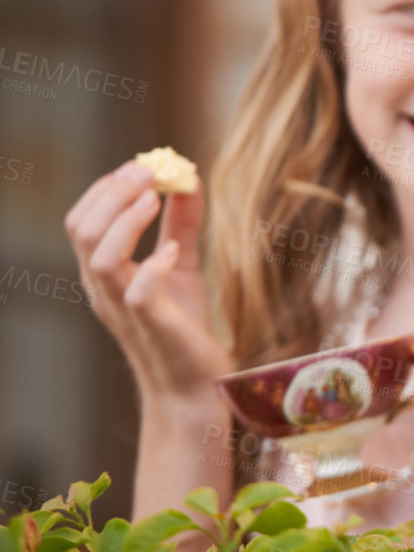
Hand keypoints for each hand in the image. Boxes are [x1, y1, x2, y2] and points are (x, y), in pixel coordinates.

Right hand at [64, 161, 231, 403]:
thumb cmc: (182, 327)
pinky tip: (174, 252)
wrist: (195, 385)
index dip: (106, 188)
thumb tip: (188, 179)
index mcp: (103, 273)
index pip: (80, 221)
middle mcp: (104, 289)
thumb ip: (181, 226)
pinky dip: (152, 265)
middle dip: (112, 193)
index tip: (141, 166)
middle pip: (81, 230)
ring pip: (98, 258)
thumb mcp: (181, 266)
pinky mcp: (151, 325)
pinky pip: (137, 292)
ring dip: (126, 221)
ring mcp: (123, 309)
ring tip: (156, 198)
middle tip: (148, 172)